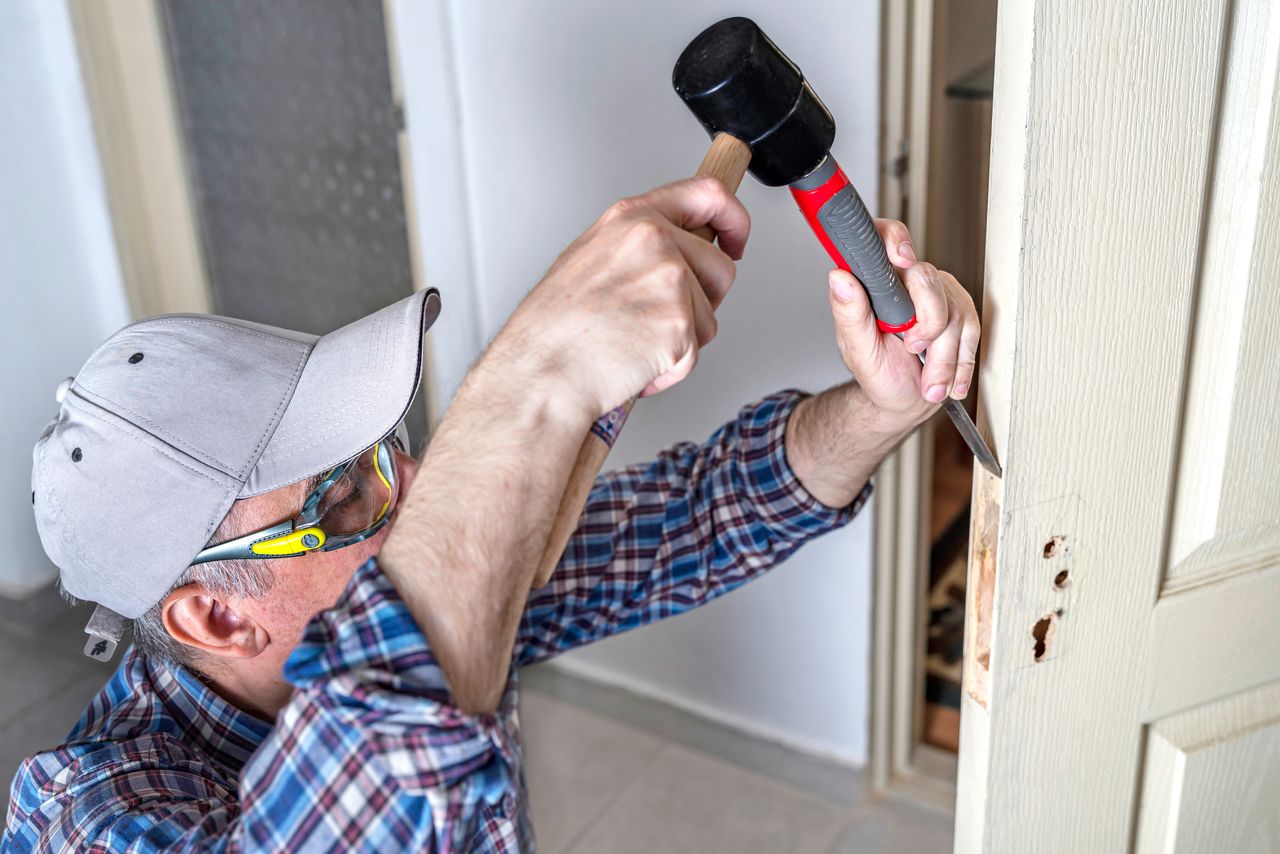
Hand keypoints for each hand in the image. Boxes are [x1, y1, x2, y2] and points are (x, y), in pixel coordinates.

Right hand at [491, 177, 749, 418]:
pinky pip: (696, 353)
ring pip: (710, 317)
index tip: (735, 239)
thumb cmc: (555, 325)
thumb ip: (639, 242)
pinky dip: (670, 369)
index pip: (708, 194)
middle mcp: (655, 240)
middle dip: (704, 302)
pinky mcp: (679, 322)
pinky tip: (635, 363)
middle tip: (660, 320)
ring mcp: (670, 280)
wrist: (541, 369)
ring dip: (682, 340)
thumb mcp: (591, 255)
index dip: (733, 219)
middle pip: (722, 268)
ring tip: (635, 342)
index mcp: (632, 216)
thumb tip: (679, 247)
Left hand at [826, 219, 978, 428]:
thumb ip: (849, 313)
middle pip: (928, 283)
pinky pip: (971, 330)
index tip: (902, 259)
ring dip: (943, 357)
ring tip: (928, 383)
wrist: (904, 399)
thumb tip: (839, 276)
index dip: (895, 239)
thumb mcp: (857, 349)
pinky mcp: (961, 312)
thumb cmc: (879, 373)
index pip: (883, 240)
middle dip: (927, 328)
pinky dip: (960, 363)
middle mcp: (908, 281)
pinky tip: (948, 381)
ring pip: (954, 313)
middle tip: (913, 351)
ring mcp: (938, 294)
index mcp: (876, 282)